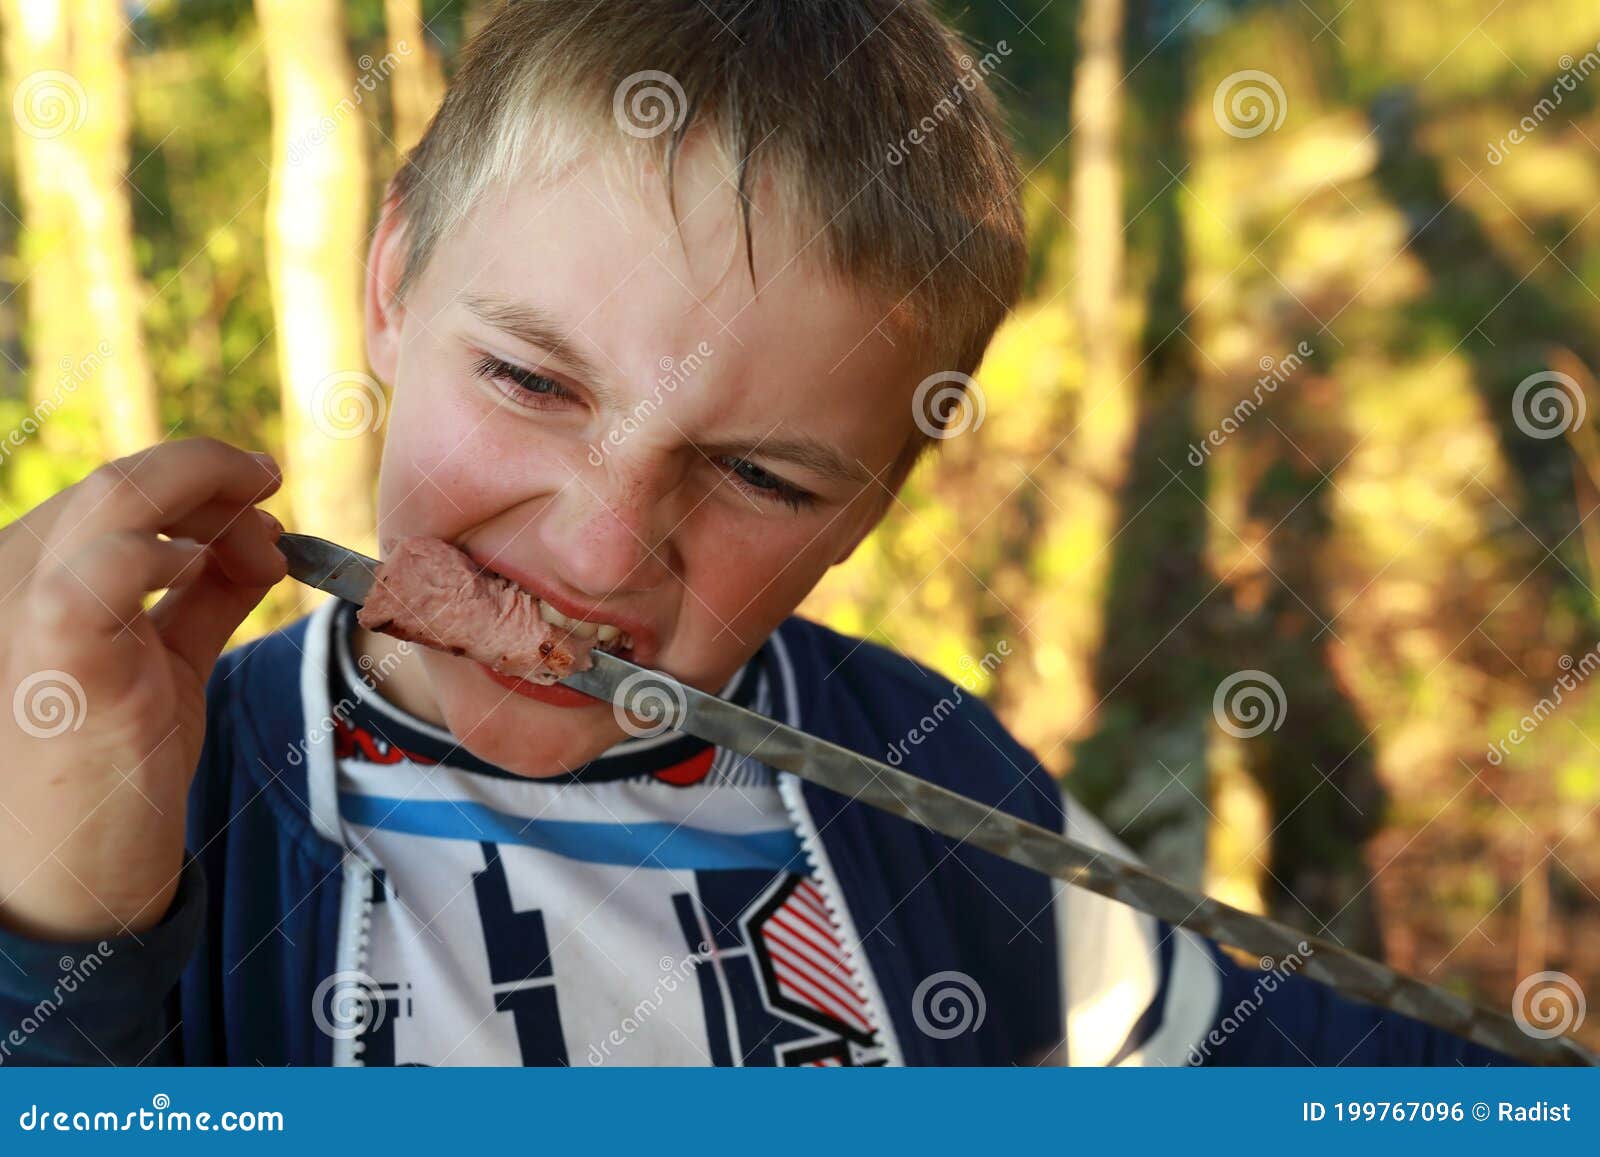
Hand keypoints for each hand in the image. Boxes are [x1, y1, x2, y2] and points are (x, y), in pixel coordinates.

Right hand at [0, 438, 285, 940]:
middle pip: (117, 482)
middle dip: (210, 475)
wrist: (66, 881)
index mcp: (26, 577)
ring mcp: (23, 613)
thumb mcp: (160, 665)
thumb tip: (258, 537)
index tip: (258, 486)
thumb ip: (200, 599)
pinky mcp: (59, 656)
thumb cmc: (107, 775)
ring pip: (114, 497)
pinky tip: (210, 568)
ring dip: (206, 492)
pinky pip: (110, 566)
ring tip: (261, 535)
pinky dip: (172, 550)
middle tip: (270, 486)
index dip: (194, 477)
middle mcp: (8, 580)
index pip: (112, 492)